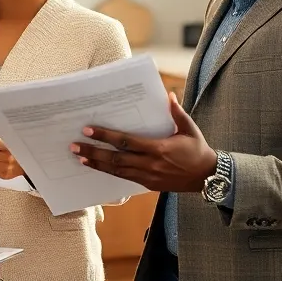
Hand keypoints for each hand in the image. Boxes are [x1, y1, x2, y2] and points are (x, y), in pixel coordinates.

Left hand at [70, 92, 217, 192]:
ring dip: (96, 164)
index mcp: (159, 148)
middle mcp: (150, 164)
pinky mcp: (147, 184)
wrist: (207, 177)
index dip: (106, 136)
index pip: (126, 142)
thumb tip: (168, 95)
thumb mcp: (190, 129)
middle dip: (93, 152)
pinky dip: (109, 172)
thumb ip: (177, 113)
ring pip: (117, 171)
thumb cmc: (198, 150)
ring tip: (79, 157)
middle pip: (116, 159)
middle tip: (74, 146)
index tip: (89, 129)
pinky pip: (124, 178)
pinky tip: (97, 167)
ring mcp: (148, 177)